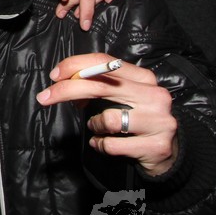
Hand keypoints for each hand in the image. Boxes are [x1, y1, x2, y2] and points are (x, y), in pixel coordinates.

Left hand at [36, 54, 177, 175]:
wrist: (171, 153)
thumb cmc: (138, 120)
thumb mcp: (121, 99)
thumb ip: (98, 87)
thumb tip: (64, 83)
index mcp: (144, 78)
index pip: (105, 62)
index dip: (75, 65)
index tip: (54, 75)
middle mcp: (154, 95)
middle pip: (100, 86)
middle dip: (66, 90)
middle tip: (44, 98)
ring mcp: (158, 120)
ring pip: (107, 119)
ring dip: (94, 126)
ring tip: (99, 129)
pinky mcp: (156, 145)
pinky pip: (112, 144)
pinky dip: (100, 145)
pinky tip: (105, 144)